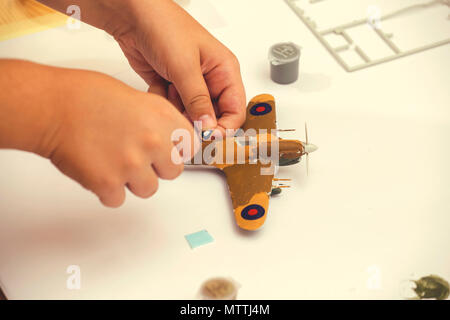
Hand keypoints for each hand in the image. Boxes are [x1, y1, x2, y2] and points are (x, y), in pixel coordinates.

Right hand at [46, 68, 195, 206]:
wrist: (52, 106)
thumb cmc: (86, 96)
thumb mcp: (137, 99)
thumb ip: (158, 122)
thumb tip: (169, 140)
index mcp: (163, 117)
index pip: (190, 147)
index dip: (177, 150)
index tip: (168, 151)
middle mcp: (153, 141)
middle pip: (173, 172)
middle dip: (156, 167)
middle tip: (135, 156)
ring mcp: (132, 164)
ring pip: (148, 189)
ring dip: (132, 180)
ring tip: (112, 161)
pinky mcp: (108, 183)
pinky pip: (118, 199)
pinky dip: (107, 190)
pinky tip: (97, 169)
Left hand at [113, 0, 246, 133]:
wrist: (131, 17)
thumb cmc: (164, 26)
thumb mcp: (185, 66)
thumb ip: (198, 100)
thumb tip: (209, 127)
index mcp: (225, 70)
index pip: (236, 110)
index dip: (225, 127)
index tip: (208, 136)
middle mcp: (211, 79)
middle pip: (213, 116)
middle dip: (197, 120)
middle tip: (182, 116)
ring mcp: (190, 85)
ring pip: (191, 115)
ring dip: (178, 111)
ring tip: (169, 91)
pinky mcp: (172, 88)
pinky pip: (173, 109)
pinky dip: (164, 104)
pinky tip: (159, 87)